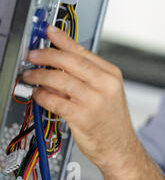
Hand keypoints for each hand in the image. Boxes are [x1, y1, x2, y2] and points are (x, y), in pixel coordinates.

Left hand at [22, 25, 164, 179]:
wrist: (120, 147)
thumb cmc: (112, 121)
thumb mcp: (107, 92)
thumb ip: (85, 77)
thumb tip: (59, 65)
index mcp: (111, 75)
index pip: (83, 52)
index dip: (64, 40)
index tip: (50, 32)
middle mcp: (105, 85)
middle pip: (71, 62)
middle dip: (48, 55)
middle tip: (34, 55)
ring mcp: (95, 101)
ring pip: (60, 80)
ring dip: (40, 76)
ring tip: (29, 75)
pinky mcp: (82, 117)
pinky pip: (55, 101)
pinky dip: (42, 96)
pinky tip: (37, 95)